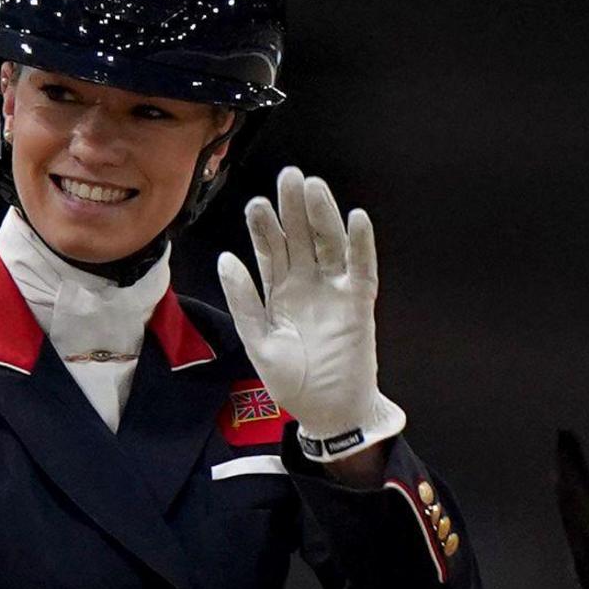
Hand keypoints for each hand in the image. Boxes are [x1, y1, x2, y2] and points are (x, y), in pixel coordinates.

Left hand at [214, 166, 405, 468]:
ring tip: (313, 187)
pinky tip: (356, 218)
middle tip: (287, 176)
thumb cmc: (292, 382)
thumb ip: (243, 301)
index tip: (255, 203)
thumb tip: (226, 258)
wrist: (327, 412)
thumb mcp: (257, 342)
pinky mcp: (359, 304)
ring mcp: (334, 291)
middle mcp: (307, 285)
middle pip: (301, 238)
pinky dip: (361, 245)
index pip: (271, 251)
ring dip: (323, 216)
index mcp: (279, 293)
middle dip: (293, 208)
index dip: (264, 227)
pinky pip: (362, 269)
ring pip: (329, 245)